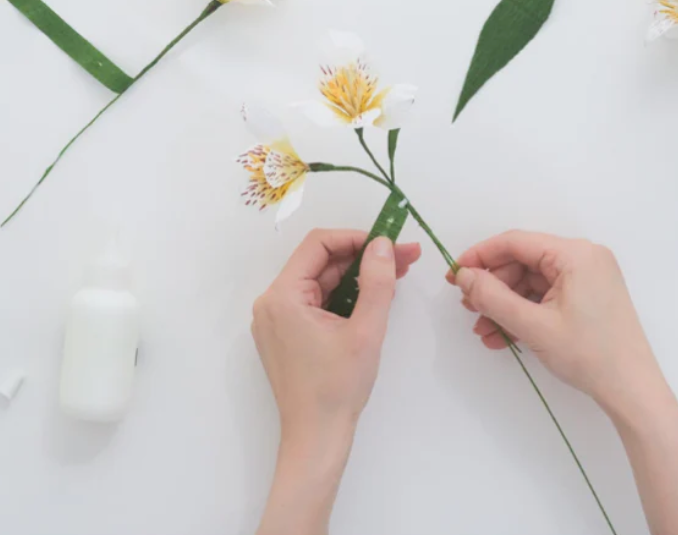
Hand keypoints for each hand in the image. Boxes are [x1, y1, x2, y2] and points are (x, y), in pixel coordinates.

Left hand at [253, 229, 420, 534]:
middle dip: (363, 258)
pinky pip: (317, 302)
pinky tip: (374, 297)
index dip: (356, 238)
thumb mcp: (366, 330)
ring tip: (397, 274)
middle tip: (405, 257)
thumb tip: (383, 244)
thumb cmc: (337, 388)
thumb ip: (377, 282)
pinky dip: (345, 297)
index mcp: (282, 297)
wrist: (317, 438)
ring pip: (322, 283)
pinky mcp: (287, 335)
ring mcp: (277, 320)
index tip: (390, 243)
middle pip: (321, 264)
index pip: (318, 245)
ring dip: (358, 277)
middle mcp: (272, 303)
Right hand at [447, 231, 664, 418]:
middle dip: (493, 287)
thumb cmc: (588, 354)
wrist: (632, 390)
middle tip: (468, 309)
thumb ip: (493, 297)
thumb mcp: (534, 326)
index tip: (453, 276)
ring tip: (483, 330)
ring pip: (532, 282)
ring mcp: (588, 277)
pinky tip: (502, 336)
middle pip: (523, 262)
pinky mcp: (589, 297)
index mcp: (575, 254)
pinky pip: (547, 296)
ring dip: (505, 305)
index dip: (480, 257)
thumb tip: (464, 276)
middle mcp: (584, 257)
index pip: (516, 242)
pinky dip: (525, 313)